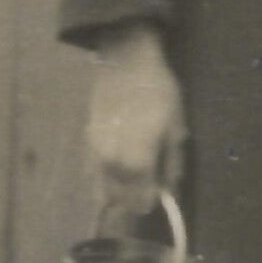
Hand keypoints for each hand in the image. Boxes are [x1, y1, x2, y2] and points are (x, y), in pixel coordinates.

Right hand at [88, 23, 187, 212]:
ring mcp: (95, 153)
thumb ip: (171, 163)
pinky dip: (102, 178)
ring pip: (102, 189)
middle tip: (146, 191)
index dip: (149, 202)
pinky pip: (92, 173)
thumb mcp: (175, 127)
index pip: (140, 199)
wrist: (125, 61)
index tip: (157, 199)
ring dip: (116, 192)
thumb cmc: (157, 92)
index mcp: (137, 160)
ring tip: (131, 181)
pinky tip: (114, 168)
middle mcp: (111, 162)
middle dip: (133, 200)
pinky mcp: (86, 142)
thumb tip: (170, 188)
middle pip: (119, 198)